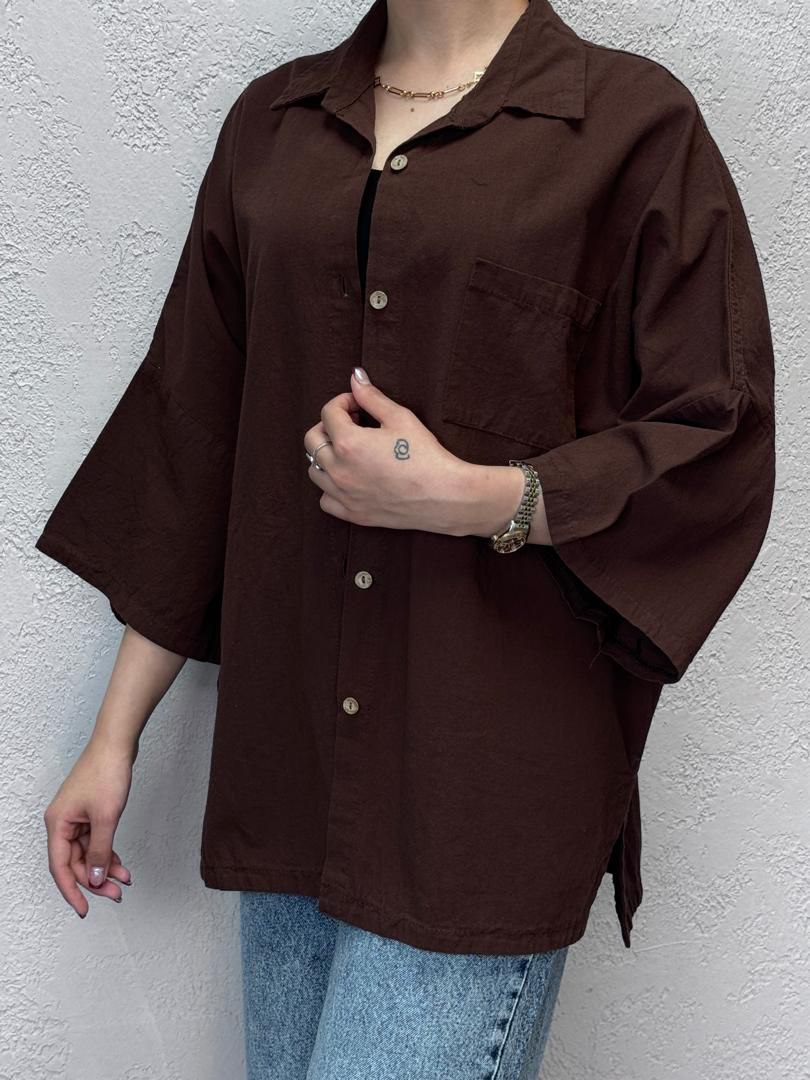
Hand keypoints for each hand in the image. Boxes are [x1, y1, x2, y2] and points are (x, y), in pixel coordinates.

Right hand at [43, 736, 134, 917]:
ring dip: (105, 867)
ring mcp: (76, 817)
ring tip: (125, 881)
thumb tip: (96, 879)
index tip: (84, 910)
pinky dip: (108, 852)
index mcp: (58, 824)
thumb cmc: (106, 772)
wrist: (117, 743)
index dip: (72, 891)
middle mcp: (63, 823)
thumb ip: (101, 850)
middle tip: (117, 894)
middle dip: (96, 880)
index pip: (60, 867)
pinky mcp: (90, 812)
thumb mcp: (106, 817)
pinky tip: (122, 865)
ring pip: (88, 853)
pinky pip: (96, 840)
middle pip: (76, 862)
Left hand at [304, 367, 481, 535]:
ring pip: (314, 470)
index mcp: (348, 443)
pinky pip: (325, 499)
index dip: (343, 402)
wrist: (444, 496)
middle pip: (312, 440)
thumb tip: (355, 377)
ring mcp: (343, 495)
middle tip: (353, 424)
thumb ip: (372, 397)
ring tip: (349, 451)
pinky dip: (330, 487)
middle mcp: (339, 470)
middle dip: (329, 426)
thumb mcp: (400, 418)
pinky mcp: (353, 513)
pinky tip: (349, 479)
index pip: (328, 412)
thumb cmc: (426, 456)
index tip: (358, 404)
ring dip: (326, 456)